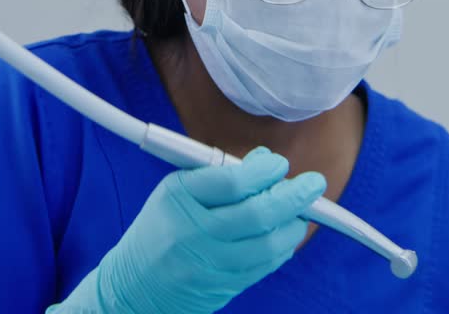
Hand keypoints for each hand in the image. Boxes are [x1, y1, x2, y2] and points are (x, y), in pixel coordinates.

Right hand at [50, 147, 326, 313]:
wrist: (134, 287)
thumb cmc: (160, 229)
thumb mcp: (176, 192)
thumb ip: (219, 174)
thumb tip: (265, 161)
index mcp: (178, 199)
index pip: (231, 181)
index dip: (263, 171)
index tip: (279, 164)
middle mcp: (194, 233)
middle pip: (257, 213)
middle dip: (293, 196)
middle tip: (314, 184)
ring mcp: (210, 264)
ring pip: (268, 243)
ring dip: (294, 224)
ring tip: (303, 210)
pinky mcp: (225, 286)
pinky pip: (266, 265)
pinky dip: (283, 247)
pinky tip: (287, 233)